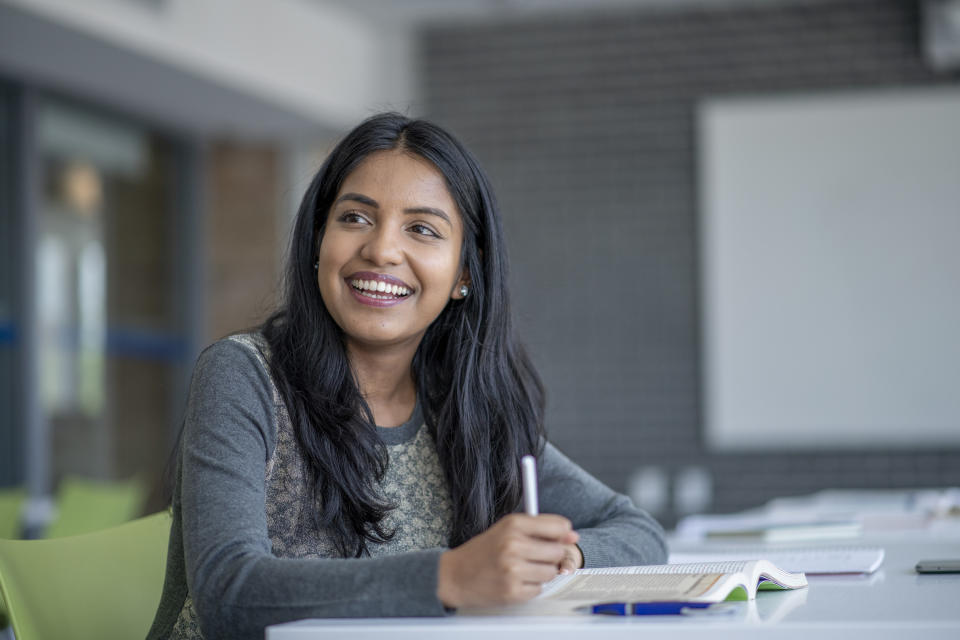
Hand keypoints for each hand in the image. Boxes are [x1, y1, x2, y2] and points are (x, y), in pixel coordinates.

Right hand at [436, 513, 578, 608]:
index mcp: (513, 524)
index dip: (562, 534)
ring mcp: (513, 570)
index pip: (558, 526)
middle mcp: (514, 545)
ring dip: (541, 573)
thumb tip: (573, 535)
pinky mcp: (512, 591)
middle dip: (551, 556)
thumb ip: (540, 529)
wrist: (455, 575)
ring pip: (551, 573)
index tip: (559, 539)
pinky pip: (539, 589)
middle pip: (558, 552)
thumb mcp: (507, 529)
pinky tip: (516, 581)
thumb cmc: (482, 551)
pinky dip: (531, 587)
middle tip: (534, 556)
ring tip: (523, 569)